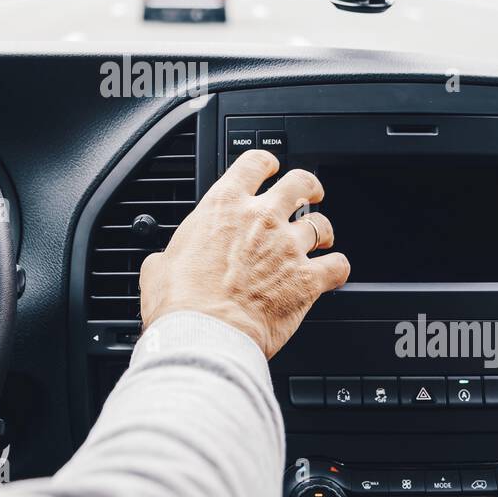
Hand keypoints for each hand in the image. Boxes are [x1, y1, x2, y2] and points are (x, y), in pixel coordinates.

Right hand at [139, 149, 349, 357]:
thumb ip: (170, 256)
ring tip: (322, 239)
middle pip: (300, 182)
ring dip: (323, 231)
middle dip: (308, 186)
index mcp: (223, 206)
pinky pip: (338, 266)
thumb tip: (163, 263)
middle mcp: (261, 219)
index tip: (269, 168)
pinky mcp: (308, 280)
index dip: (266, 162)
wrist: (205, 334)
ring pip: (321, 224)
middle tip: (309, 193)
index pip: (254, 163)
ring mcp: (288, 247)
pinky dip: (338, 268)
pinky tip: (333, 272)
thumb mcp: (159, 267)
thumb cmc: (180, 303)